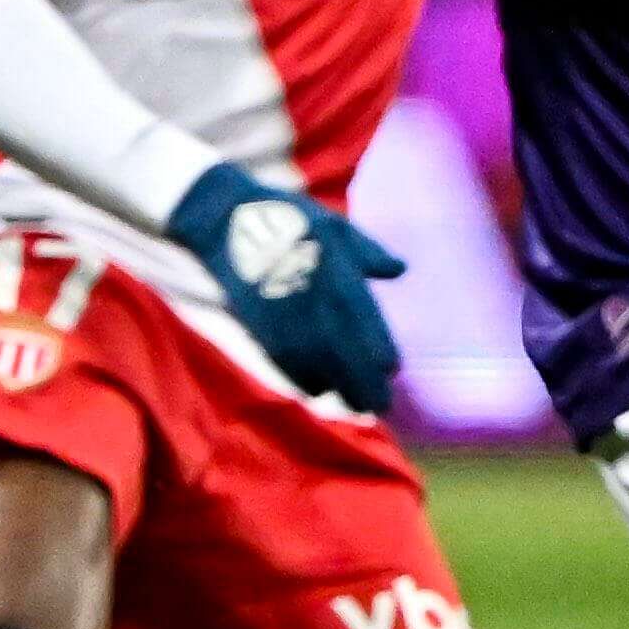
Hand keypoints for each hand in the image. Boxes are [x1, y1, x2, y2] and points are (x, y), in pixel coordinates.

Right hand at [168, 159, 408, 413]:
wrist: (229, 221)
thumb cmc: (289, 219)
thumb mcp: (337, 227)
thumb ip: (369, 253)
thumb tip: (399, 269)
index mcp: (344, 281)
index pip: (371, 329)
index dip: (382, 355)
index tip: (392, 370)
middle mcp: (321, 308)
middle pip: (350, 358)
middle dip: (367, 385)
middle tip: (380, 406)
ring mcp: (291, 321)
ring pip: (322, 367)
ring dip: (341, 391)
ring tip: (357, 408)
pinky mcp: (263, 328)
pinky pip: (288, 364)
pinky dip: (304, 381)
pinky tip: (316, 392)